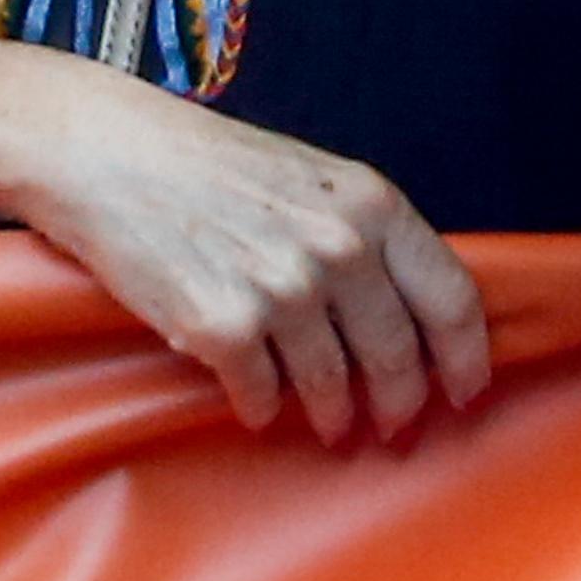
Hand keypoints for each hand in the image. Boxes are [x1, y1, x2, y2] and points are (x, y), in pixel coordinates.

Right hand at [17, 76, 488, 439]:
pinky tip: (261, 407)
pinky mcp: (222, 329)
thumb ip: (366, 236)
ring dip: (336, 417)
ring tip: (334, 425)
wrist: (112, 155)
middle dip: (402, 402)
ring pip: (333, 387)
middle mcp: (338, 249)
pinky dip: (265, 410)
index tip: (468, 389)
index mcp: (372, 204)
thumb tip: (408, 311)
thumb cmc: (214, 166)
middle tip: (397, 424)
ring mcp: (282, 291)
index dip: (468, 355)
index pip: (451, 297)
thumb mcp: (316, 180)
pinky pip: (263, 397)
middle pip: (398, 355)